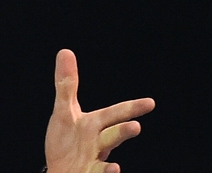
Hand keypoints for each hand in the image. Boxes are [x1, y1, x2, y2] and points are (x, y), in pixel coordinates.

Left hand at [45, 49, 154, 172]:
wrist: (61, 171)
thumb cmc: (66, 142)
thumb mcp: (64, 112)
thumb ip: (66, 85)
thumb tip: (65, 51)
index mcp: (94, 125)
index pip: (114, 114)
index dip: (130, 108)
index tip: (150, 102)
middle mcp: (97, 143)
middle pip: (112, 136)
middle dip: (123, 131)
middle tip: (136, 125)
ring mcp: (93, 161)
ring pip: (105, 157)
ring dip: (111, 155)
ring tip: (122, 146)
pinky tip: (113, 168)